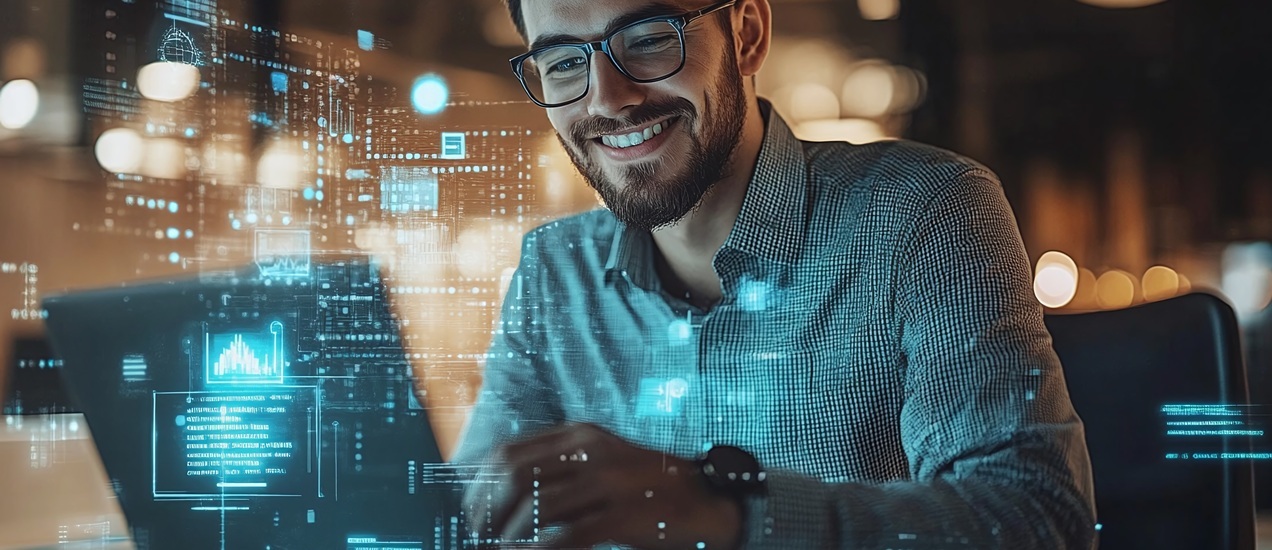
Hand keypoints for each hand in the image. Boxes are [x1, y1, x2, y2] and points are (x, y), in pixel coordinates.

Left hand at [466, 423, 742, 548]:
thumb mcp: (601, 465)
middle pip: (516, 478)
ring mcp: (611, 481)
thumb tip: (504, 499)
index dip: (480, 490)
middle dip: (487, 516)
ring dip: (510, 539)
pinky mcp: (627, 513)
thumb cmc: (646, 490)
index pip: (508, 455)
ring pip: (537, 508)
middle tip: (480, 541)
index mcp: (580, 437)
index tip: (472, 518)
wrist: (708, 502)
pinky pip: (569, 536)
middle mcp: (592, 452)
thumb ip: (560, 471)